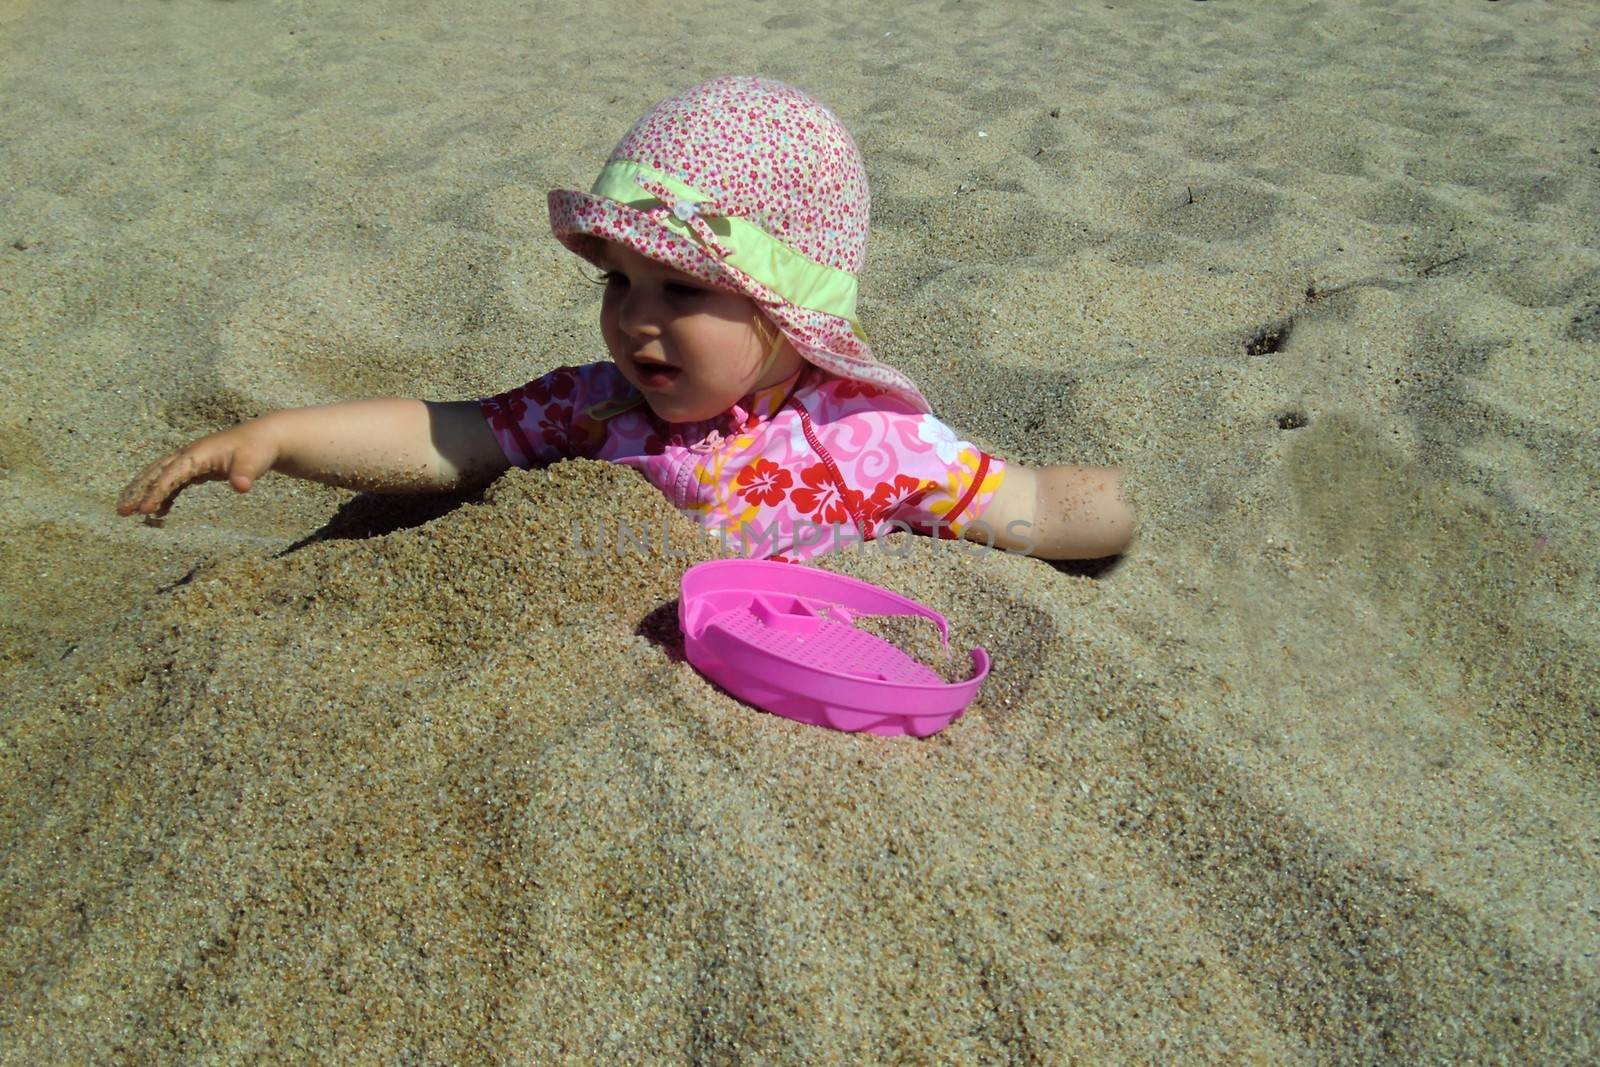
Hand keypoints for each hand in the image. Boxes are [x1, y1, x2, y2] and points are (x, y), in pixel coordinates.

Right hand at [117, 420, 281, 518]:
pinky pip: (174, 482)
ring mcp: (192, 461)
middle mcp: (189, 455)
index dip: (156, 492)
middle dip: (137, 491)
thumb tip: (242, 487)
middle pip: (155, 472)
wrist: (266, 438)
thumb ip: (244, 474)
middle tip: (121, 511)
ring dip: (144, 493)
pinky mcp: (198, 468)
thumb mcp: (253, 462)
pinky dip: (165, 496)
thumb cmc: (258, 450)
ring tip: (129, 512)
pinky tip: (161, 513)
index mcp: (196, 453)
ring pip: (160, 476)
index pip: (170, 474)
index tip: (143, 509)